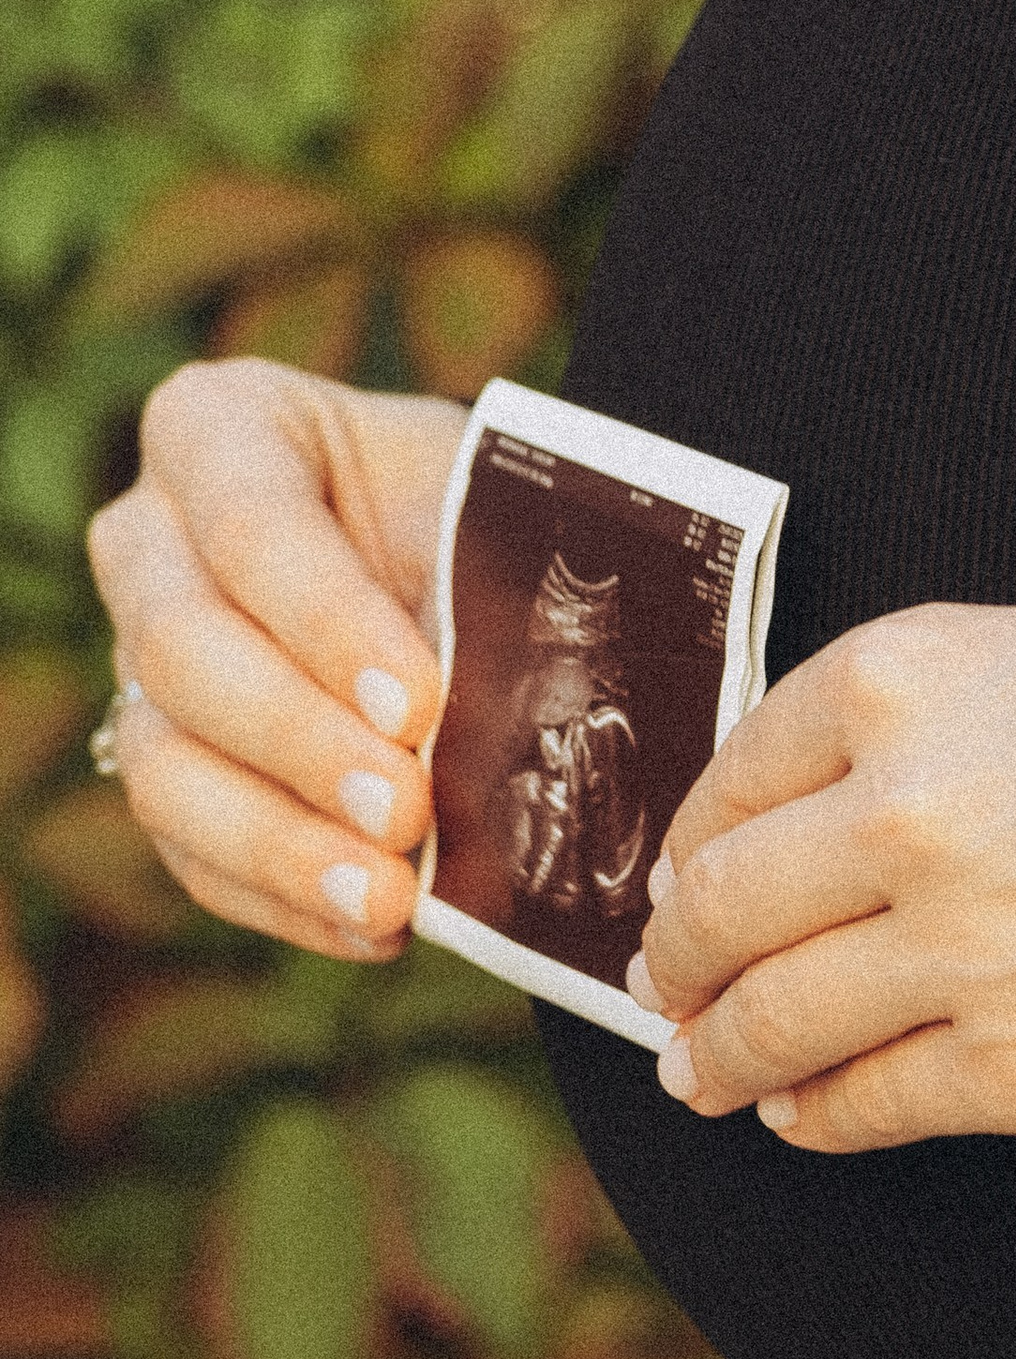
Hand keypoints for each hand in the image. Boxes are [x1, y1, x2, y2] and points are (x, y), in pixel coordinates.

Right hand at [86, 362, 466, 956]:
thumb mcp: (480, 497)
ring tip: (390, 897)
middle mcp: (147, 539)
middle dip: (302, 743)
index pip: (248, 524)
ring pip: (166, 765)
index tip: (418, 705)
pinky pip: (190, 851)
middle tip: (408, 810)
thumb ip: (483, 570)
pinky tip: (373, 929)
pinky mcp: (162, 765)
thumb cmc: (470, 508)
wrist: (451, 558)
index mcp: (217, 429)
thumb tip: (538, 694)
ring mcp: (134, 661)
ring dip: (283, 844)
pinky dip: (286, 897)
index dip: (326, 621)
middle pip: (183, 650)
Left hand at [633, 598, 1015, 1149]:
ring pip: (771, 1021)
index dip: (693, 841)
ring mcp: (962, 950)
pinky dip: (814, 1115)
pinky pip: (868, 1106)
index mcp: (903, 681)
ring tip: (704, 1067)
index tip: (682, 879)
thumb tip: (795, 835)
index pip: (733, 775)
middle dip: (677, 958)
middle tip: (667, 985)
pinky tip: (803, 1111)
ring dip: (715, 1051)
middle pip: (721, 907)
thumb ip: (917, 729)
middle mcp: (907, 810)